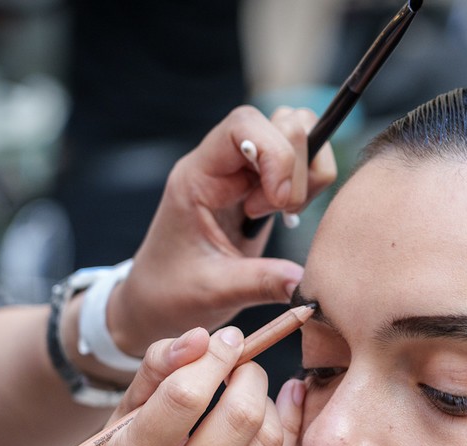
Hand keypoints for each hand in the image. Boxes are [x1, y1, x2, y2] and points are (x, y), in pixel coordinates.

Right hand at [59, 323, 305, 445]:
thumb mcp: (123, 415)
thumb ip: (158, 368)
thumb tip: (203, 337)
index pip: (185, 397)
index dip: (215, 357)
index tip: (227, 339)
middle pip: (239, 418)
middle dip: (250, 376)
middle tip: (243, 364)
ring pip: (268, 442)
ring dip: (268, 402)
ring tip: (249, 392)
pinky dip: (284, 430)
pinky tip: (276, 410)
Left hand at [106, 105, 336, 358]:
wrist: (157, 301)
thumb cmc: (172, 293)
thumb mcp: (214, 293)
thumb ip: (260, 283)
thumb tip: (304, 282)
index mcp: (197, 177)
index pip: (243, 125)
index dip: (275, 153)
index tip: (278, 203)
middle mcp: (221, 164)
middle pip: (281, 123)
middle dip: (296, 169)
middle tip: (278, 214)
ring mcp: (242, 171)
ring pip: (296, 133)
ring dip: (306, 173)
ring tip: (284, 213)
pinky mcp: (260, 185)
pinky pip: (299, 161)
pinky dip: (309, 182)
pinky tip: (287, 215)